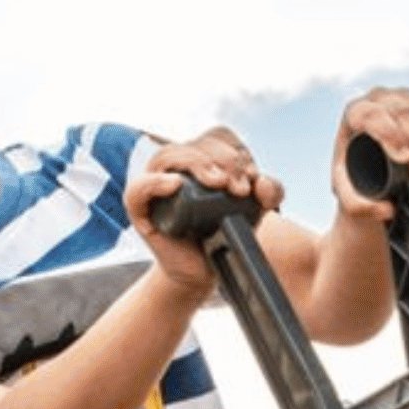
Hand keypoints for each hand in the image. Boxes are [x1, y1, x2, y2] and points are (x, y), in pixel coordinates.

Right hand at [126, 127, 284, 290]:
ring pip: (170, 156)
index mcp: (202, 160)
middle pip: (195, 144)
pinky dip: (156, 182)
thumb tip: (262, 182)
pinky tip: (175, 184)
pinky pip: (139, 188)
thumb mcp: (254, 213)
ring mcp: (156, 185)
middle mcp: (177, 167)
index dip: (236, 151)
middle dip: (224, 160)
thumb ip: (269, 194)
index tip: (251, 177)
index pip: (217, 137)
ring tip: (219, 184)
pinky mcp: (141, 209)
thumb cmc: (224, 236)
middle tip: (239, 189)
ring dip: (197, 164)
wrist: (204, 271)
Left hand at [332, 88, 408, 219]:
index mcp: (357, 113)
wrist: (373, 174)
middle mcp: (384, 99)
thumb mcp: (349, 197)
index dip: (392, 134)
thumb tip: (388, 209)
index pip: (375, 115)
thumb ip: (358, 207)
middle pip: (408, 113)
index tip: (404, 159)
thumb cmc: (358, 182)